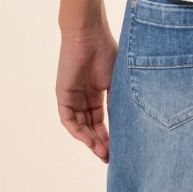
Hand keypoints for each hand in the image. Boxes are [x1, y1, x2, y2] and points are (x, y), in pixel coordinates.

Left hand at [56, 26, 117, 162]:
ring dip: (91, 141)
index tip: (121, 149)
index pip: (102, 120)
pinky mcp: (64, 96)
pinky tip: (89, 141)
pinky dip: (78, 132)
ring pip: (81, 127)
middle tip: (112, 157)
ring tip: (104, 153)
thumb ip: (119, 99)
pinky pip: (69, 120)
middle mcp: (85, 97)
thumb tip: (129, 122)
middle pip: (92, 127)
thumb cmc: (106, 50)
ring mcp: (73, 97)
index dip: (110, 135)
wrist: (89, 34)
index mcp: (98, 92)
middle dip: (101, 143)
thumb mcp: (117, 80)